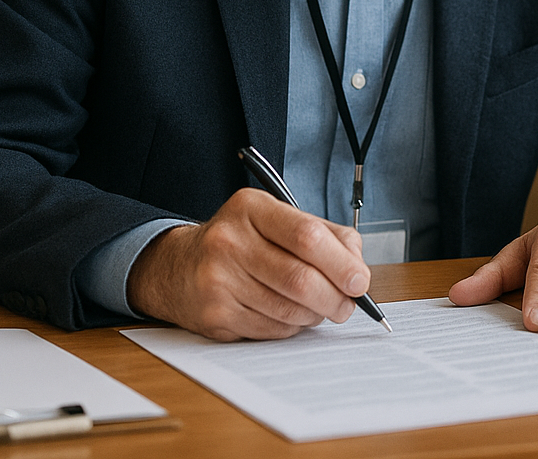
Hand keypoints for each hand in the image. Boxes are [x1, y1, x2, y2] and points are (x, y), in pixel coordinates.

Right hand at [126, 189, 370, 340]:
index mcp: (250, 208)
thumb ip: (323, 235)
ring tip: (319, 307)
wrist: (177, 268)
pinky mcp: (215, 316)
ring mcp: (218, 281)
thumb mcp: (275, 220)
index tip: (360, 281)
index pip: (307, 237)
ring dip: (316, 314)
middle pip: (300, 279)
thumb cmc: (241, 242)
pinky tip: (290, 314)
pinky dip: (293, 326)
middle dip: (336, 298)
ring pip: (290, 310)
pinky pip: (273, 330)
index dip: (341, 263)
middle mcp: (229, 242)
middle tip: (348, 305)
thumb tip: (357, 268)